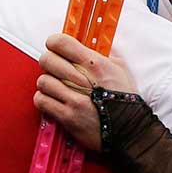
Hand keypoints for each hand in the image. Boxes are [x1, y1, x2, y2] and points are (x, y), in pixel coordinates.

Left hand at [33, 33, 138, 151]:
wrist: (130, 130)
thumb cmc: (127, 101)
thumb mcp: (122, 70)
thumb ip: (106, 55)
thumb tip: (96, 45)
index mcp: (96, 64)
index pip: (61, 42)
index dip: (54, 43)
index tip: (56, 48)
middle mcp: (83, 79)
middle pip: (47, 60)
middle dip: (49, 64)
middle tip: (56, 70)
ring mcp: (74, 98)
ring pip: (42, 81)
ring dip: (48, 84)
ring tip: (58, 89)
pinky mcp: (67, 116)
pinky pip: (41, 100)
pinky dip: (45, 100)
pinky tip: (55, 101)